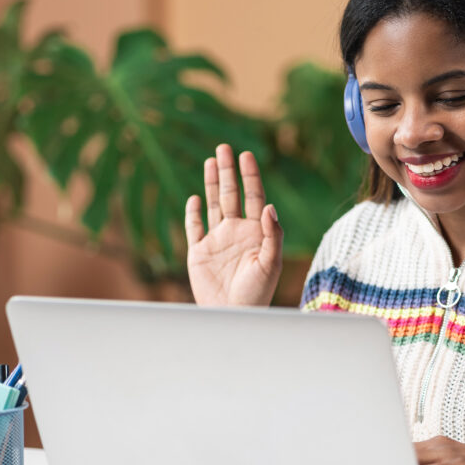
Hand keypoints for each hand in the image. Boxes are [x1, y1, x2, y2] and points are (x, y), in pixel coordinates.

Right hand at [185, 144, 282, 306]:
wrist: (234, 316)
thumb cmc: (257, 294)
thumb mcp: (271, 264)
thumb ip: (272, 235)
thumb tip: (270, 207)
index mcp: (255, 232)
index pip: (253, 197)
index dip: (250, 176)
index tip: (246, 155)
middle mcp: (236, 232)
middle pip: (231, 195)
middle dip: (227, 171)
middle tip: (223, 148)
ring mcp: (217, 241)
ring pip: (213, 205)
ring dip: (211, 183)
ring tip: (211, 161)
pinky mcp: (199, 253)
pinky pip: (194, 228)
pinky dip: (193, 213)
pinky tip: (195, 197)